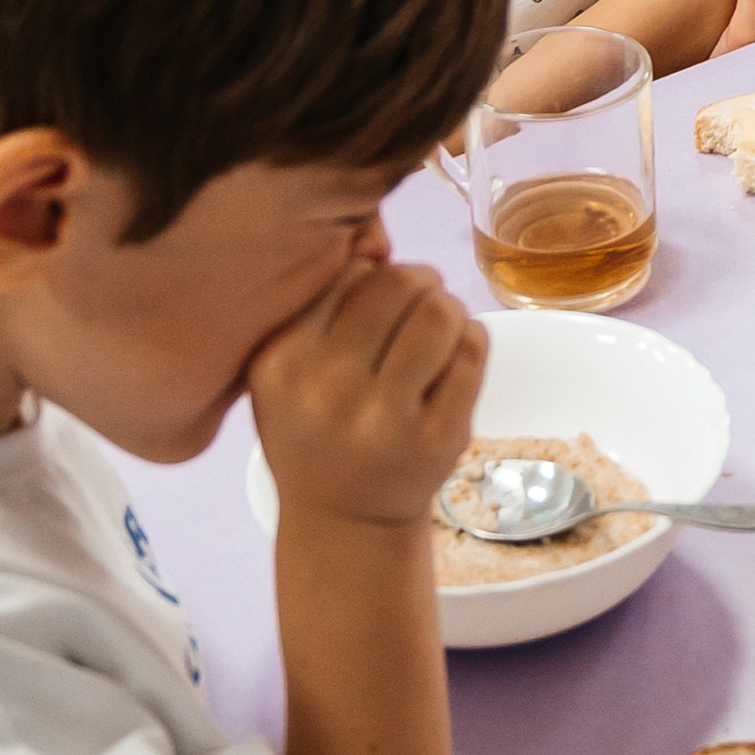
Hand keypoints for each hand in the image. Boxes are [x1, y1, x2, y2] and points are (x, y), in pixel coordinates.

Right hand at [248, 256, 484, 531]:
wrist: (342, 523)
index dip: (372, 269)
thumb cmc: (313, 426)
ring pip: (441, 312)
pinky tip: (453, 357)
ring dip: (448, 307)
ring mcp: (385, 418)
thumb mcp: (286, 367)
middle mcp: (327, 389)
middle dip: (419, 281)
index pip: (345, 272)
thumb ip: (319, 300)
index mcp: (280, 361)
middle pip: (398, 284)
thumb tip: (373, 230)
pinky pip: (473, 350)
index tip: (377, 288)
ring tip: (438, 326)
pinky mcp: (438, 438)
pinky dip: (471, 338)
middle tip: (420, 299)